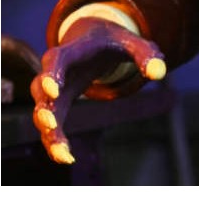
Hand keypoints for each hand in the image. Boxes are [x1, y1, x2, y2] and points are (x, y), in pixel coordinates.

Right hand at [29, 18, 166, 165]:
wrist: (95, 39)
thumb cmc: (113, 42)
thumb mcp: (132, 43)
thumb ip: (146, 54)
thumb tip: (159, 73)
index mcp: (73, 51)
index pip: (57, 59)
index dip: (52, 74)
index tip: (53, 91)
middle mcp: (57, 71)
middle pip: (40, 87)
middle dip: (44, 106)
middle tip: (49, 124)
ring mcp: (54, 89)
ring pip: (43, 110)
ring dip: (49, 132)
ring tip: (63, 155)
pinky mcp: (58, 105)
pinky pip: (51, 124)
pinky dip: (55, 140)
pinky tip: (66, 158)